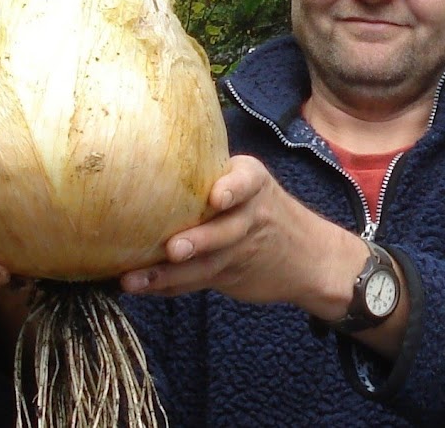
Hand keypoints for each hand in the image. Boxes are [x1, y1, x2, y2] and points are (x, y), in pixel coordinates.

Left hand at [118, 155, 365, 312]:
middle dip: (199, 241)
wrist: (310, 256)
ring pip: (206, 263)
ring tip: (134, 280)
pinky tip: (140, 288)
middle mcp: (249, 214)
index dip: (231, 189)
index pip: (245, 182)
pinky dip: (169, 286)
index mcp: (252, 182)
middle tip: (173, 250)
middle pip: (225, 230)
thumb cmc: (261, 205)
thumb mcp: (250, 181)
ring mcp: (241, 249)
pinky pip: (198, 281)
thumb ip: (213, 174)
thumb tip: (148, 157)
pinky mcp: (231, 275)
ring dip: (168, 274)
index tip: (217, 198)